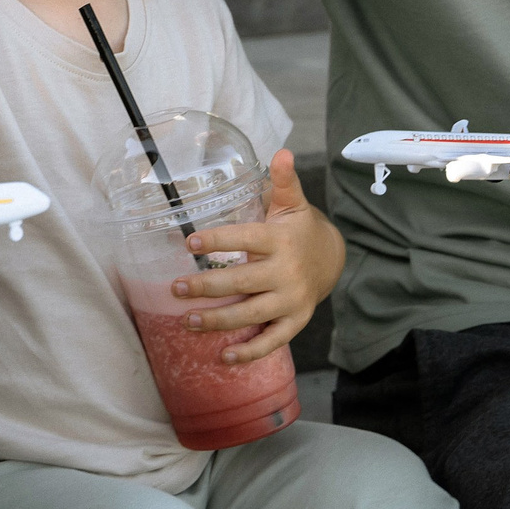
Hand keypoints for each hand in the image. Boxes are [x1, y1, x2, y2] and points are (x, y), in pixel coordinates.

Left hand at [166, 151, 343, 363]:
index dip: (218, 241)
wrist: (333, 258)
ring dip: (218, 320)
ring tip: (187, 320)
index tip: (189, 243)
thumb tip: (282, 151)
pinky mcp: (295, 321)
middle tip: (176, 288)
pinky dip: (249, 352)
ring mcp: (291, 300)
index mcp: (280, 240)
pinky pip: (272, 341)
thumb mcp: (293, 203)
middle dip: (207, 286)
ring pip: (252, 314)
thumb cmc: (300, 228)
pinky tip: (224, 357)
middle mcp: (286, 272)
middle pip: (242, 282)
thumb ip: (283, 181)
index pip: (246, 239)